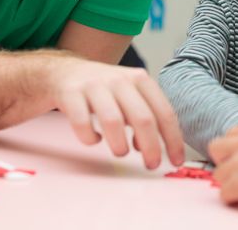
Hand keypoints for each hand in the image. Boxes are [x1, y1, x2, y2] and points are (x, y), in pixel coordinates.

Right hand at [52, 62, 183, 169]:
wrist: (61, 71)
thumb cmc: (101, 89)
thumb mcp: (128, 93)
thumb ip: (144, 115)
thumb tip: (152, 146)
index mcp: (139, 79)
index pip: (164, 112)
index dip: (173, 139)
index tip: (176, 160)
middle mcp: (119, 79)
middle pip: (143, 118)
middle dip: (152, 147)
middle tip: (152, 165)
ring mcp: (94, 85)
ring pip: (113, 120)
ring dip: (120, 145)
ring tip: (120, 152)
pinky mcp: (70, 94)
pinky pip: (82, 123)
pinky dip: (90, 138)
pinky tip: (94, 138)